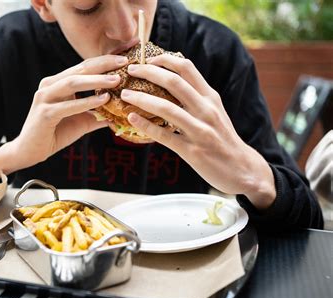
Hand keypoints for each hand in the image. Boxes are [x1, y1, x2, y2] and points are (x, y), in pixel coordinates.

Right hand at [0, 55, 127, 176]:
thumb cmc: (55, 134)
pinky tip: (103, 99)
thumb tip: (119, 114)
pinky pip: (68, 105)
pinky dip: (86, 102)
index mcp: (58, 83)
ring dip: (96, 80)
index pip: (84, 67)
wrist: (31, 151)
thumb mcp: (81, 121)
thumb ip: (98, 115)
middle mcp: (49, 85)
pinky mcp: (44, 113)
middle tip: (124, 62)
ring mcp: (45, 98)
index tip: (124, 59)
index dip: (104, 61)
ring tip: (116, 80)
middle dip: (103, 65)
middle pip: (80, 69)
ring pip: (73, 83)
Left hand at [120, 55, 275, 208]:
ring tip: (124, 94)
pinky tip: (132, 118)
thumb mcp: (215, 111)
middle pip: (174, 82)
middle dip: (149, 72)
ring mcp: (199, 130)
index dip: (165, 59)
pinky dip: (146, 126)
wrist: (242, 169)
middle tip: (131, 70)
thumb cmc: (223, 138)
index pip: (187, 68)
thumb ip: (197, 96)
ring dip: (142, 99)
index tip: (148, 59)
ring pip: (166, 108)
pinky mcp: (192, 151)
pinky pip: (165, 136)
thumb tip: (173, 79)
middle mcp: (206, 110)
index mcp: (210, 97)